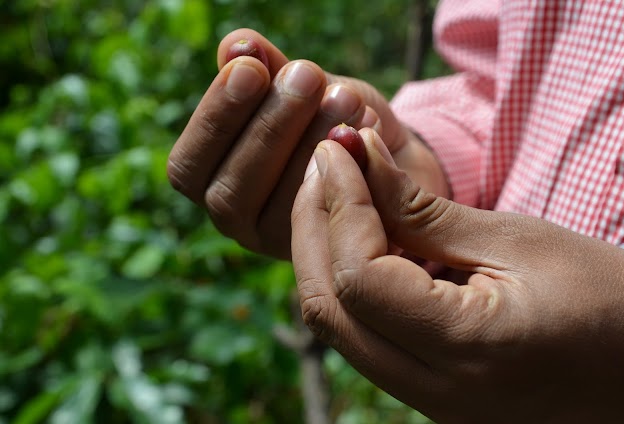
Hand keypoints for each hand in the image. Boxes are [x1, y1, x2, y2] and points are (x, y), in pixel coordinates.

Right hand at [167, 29, 447, 258]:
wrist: (390, 153)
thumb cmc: (334, 116)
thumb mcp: (303, 86)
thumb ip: (268, 71)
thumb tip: (236, 45)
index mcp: (214, 182)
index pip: (189, 167)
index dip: (214, 119)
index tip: (251, 69)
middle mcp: (239, 221)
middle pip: (228, 194)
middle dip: (267, 129)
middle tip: (307, 75)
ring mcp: (281, 243)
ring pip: (276, 210)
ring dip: (310, 147)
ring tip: (344, 96)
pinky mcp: (325, 253)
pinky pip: (328, 219)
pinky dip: (347, 170)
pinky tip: (366, 128)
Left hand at [292, 128, 623, 422]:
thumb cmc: (610, 298)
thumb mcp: (516, 241)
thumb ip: (423, 209)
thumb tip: (357, 159)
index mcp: (468, 351)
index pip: (359, 279)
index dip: (338, 207)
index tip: (337, 150)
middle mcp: (437, 393)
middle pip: (329, 309)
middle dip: (312, 228)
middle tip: (322, 165)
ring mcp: (430, 402)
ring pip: (339, 326)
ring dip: (323, 252)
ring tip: (335, 189)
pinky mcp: (430, 393)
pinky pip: (365, 335)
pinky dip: (350, 279)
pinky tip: (361, 233)